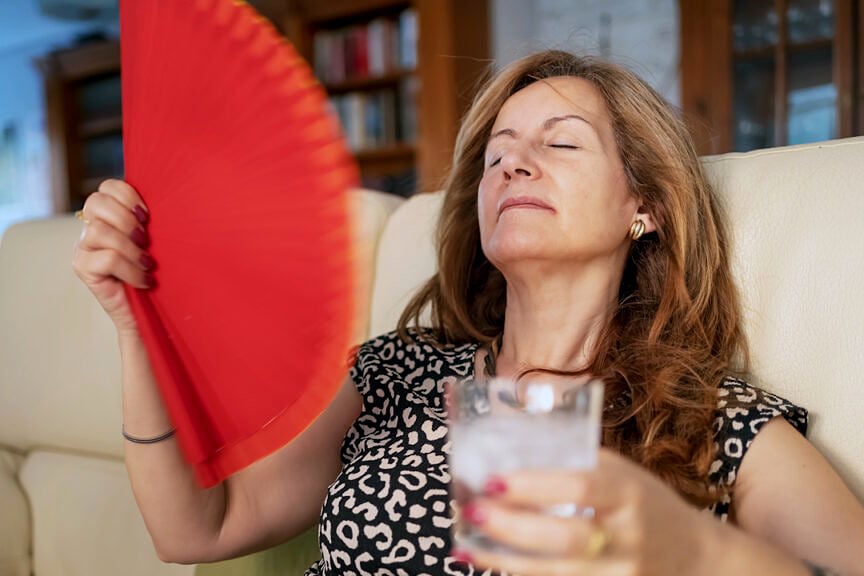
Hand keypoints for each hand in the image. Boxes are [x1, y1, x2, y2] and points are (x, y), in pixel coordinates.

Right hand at [73, 179, 153, 334]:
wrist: (148, 313)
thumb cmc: (158, 273)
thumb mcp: (157, 241)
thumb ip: (151, 221)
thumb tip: (170, 198)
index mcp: (109, 215)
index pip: (107, 187)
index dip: (128, 195)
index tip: (148, 216)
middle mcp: (91, 227)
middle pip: (96, 202)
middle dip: (126, 219)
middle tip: (145, 239)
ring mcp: (83, 247)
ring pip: (100, 231)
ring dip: (130, 248)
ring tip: (147, 263)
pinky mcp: (82, 268)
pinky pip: (107, 258)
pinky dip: (131, 269)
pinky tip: (144, 280)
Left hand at [455, 448, 713, 575]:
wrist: (694, 558)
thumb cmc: (644, 504)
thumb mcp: (621, 473)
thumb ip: (574, 463)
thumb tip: (507, 452)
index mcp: (629, 492)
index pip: (579, 487)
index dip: (533, 486)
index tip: (491, 481)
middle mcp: (628, 537)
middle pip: (565, 539)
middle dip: (511, 528)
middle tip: (471, 514)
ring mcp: (624, 575)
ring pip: (557, 575)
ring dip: (505, 562)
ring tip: (465, 548)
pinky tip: (494, 568)